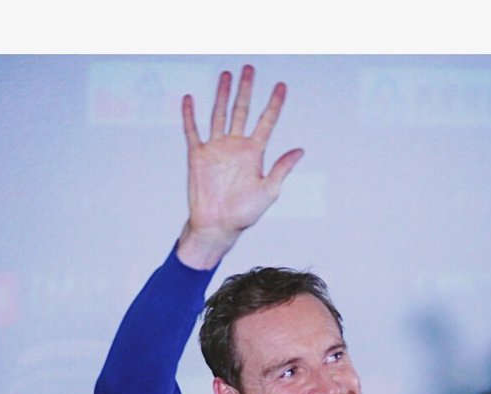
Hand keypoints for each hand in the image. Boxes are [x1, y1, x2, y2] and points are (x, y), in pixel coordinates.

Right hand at [177, 65, 303, 268]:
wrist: (217, 226)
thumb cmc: (244, 214)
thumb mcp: (268, 191)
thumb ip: (281, 168)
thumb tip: (300, 151)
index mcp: (254, 153)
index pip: (266, 122)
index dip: (274, 104)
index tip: (281, 86)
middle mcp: (235, 147)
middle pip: (242, 110)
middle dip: (246, 90)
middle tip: (249, 69)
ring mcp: (216, 149)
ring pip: (220, 114)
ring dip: (222, 95)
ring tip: (226, 75)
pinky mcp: (197, 156)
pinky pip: (193, 131)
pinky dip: (190, 115)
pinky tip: (190, 99)